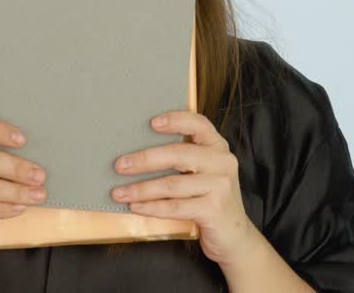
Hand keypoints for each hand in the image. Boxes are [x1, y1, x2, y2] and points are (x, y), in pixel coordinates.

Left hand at [111, 110, 259, 266]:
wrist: (234, 234)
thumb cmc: (210, 198)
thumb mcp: (204, 172)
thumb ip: (184, 158)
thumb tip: (138, 153)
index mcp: (218, 147)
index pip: (199, 125)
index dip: (176, 120)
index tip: (151, 123)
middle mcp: (222, 162)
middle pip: (179, 154)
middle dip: (145, 160)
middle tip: (120, 165)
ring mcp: (220, 186)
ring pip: (172, 184)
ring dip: (141, 189)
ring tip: (119, 192)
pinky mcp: (214, 210)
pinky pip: (174, 207)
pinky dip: (151, 207)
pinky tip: (136, 206)